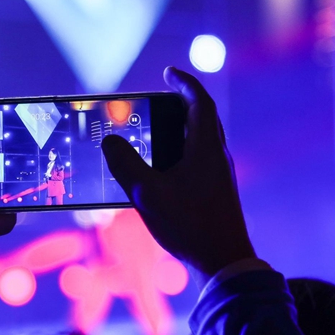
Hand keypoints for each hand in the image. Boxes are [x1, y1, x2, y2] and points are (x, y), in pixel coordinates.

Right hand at [101, 67, 255, 287]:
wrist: (224, 262)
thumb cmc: (189, 225)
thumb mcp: (147, 193)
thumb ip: (125, 164)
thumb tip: (110, 141)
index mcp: (206, 149)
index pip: (199, 102)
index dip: (184, 83)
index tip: (169, 72)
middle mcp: (218, 157)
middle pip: (203, 119)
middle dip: (182, 103)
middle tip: (161, 99)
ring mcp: (220, 175)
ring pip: (202, 140)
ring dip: (182, 129)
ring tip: (157, 131)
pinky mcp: (217, 192)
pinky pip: (200, 160)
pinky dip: (182, 151)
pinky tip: (164, 168)